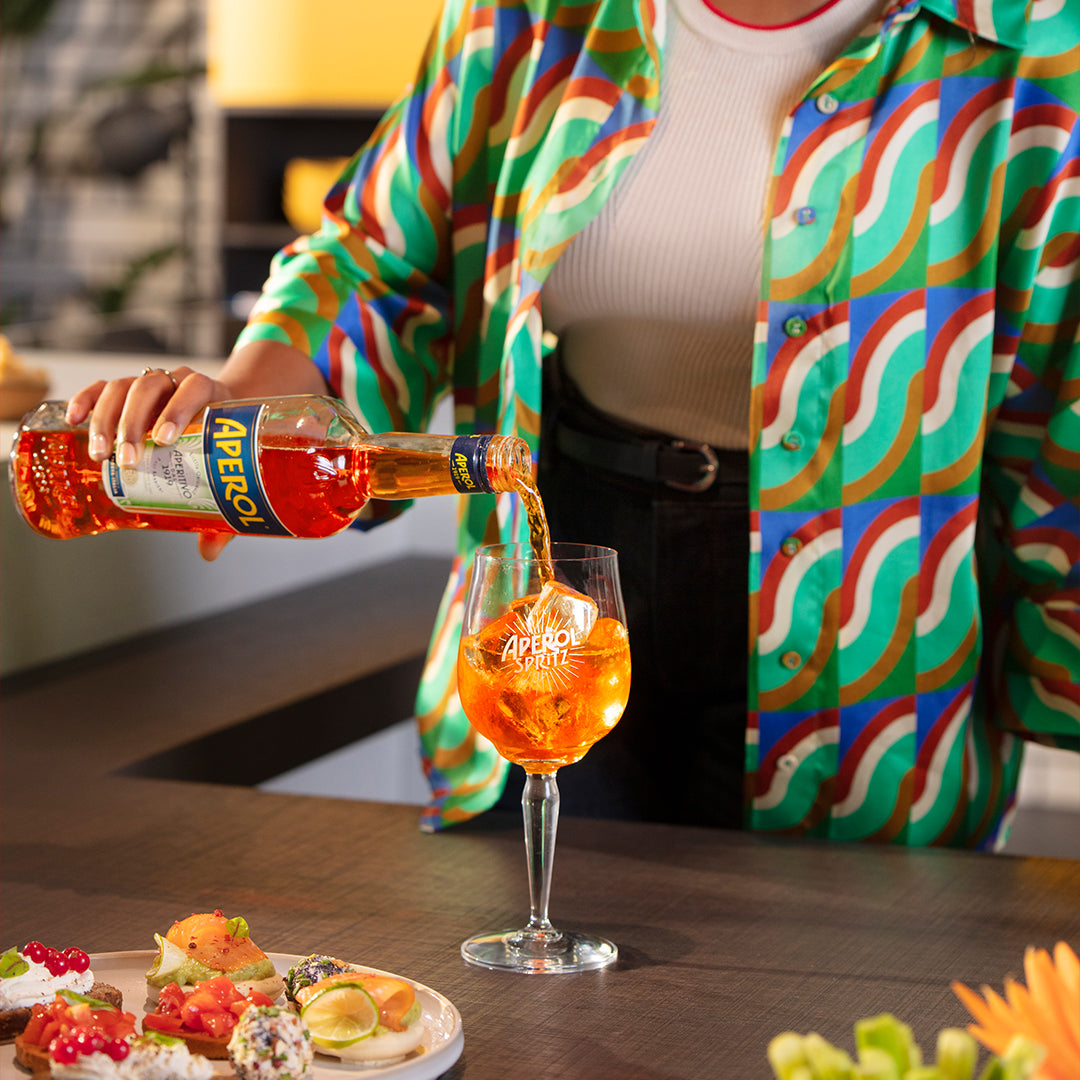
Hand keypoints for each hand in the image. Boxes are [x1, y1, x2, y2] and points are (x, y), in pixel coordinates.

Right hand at [64, 342, 328, 561]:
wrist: (217, 416)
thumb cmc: (223, 448)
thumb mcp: (227, 470)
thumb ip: (222, 506)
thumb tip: (209, 551)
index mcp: (211, 394)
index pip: (194, 388)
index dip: (178, 409)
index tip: (164, 439)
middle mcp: (178, 382)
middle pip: (151, 387)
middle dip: (134, 422)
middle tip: (128, 459)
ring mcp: (150, 384)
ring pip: (123, 387)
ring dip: (107, 418)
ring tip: (102, 453)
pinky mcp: (125, 392)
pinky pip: (101, 388)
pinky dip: (85, 400)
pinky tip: (74, 419)